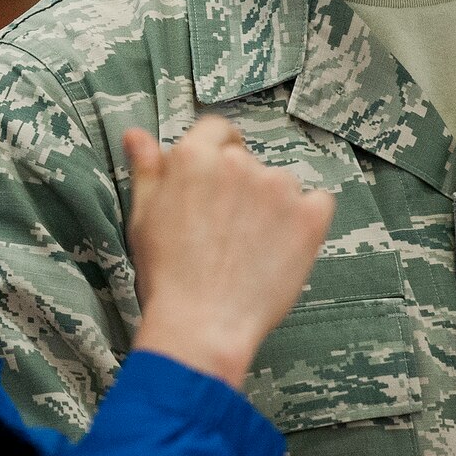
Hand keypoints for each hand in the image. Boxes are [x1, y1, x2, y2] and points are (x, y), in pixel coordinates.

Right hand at [124, 118, 333, 386]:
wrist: (202, 325)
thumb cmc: (166, 276)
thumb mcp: (143, 217)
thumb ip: (146, 169)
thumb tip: (137, 135)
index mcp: (194, 157)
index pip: (216, 130)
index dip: (217, 155)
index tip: (217, 185)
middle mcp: (238, 163)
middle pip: (248, 161)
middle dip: (241, 188)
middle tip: (226, 232)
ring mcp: (278, 188)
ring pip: (281, 184)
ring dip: (271, 205)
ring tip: (250, 249)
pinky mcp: (309, 216)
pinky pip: (318, 203)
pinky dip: (305, 220)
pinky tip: (283, 248)